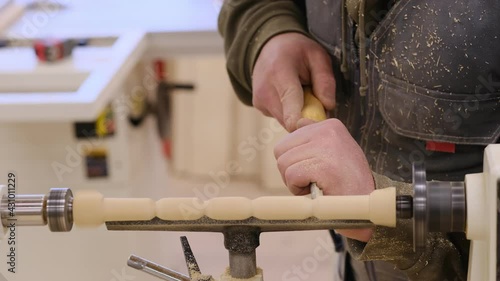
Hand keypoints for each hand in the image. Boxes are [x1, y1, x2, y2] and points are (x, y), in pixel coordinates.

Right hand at [252, 33, 335, 131]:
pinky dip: (291, 114)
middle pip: (290, 119)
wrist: (269, 47)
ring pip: (286, 122)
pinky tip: (292, 99)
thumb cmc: (296, 51)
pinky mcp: (259, 107)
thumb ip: (325, 80)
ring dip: (299, 116)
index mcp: (280, 72)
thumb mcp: (318, 56)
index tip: (314, 130)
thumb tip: (328, 106)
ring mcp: (260, 101)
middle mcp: (265, 89)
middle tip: (318, 104)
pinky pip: (281, 118)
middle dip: (308, 118)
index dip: (301, 121)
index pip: (290, 101)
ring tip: (303, 97)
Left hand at [274, 119, 374, 240]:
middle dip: (291, 170)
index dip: (296, 161)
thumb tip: (298, 122)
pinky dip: (298, 189)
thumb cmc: (347, 182)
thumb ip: (314, 137)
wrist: (367, 206)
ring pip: (283, 164)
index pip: (289, 139)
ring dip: (295, 182)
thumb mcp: (333, 151)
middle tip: (314, 180)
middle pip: (281, 151)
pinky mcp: (323, 166)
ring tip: (318, 184)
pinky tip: (318, 190)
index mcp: (330, 125)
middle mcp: (327, 131)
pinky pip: (291, 176)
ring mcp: (325, 147)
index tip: (317, 169)